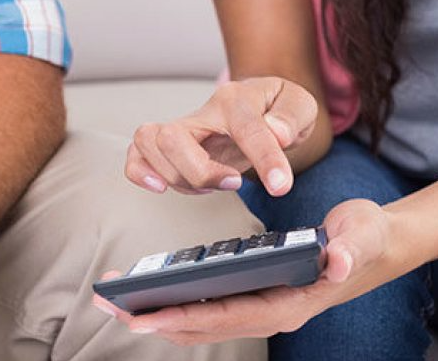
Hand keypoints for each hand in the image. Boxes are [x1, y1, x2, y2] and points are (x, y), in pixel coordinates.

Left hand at [94, 199, 413, 344]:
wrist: (375, 246)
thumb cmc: (365, 239)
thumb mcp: (362, 236)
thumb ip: (351, 248)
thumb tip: (338, 259)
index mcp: (288, 306)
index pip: (225, 318)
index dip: (183, 319)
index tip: (144, 319)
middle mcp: (268, 316)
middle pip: (201, 327)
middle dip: (153, 320)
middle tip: (108, 308)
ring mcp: (258, 311)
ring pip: (198, 323)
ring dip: (156, 315)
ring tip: (113, 302)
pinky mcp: (251, 300)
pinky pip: (204, 310)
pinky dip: (173, 305)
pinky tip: (145, 293)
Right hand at [125, 77, 317, 195]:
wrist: (261, 108)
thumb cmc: (276, 109)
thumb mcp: (301, 105)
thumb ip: (292, 116)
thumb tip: (277, 133)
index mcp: (236, 97)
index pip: (244, 127)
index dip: (264, 159)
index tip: (281, 185)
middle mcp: (202, 112)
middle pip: (173, 136)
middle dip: (201, 171)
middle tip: (234, 182)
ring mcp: (182, 128)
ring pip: (150, 144)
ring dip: (177, 176)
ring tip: (209, 186)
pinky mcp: (169, 146)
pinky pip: (136, 154)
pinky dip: (140, 172)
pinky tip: (160, 187)